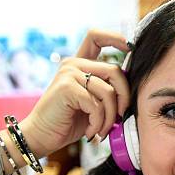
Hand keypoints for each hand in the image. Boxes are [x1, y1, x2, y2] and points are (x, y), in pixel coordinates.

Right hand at [19, 29, 130, 157]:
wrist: (42, 137)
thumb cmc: (69, 122)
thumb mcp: (92, 102)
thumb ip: (107, 90)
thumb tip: (132, 89)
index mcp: (79, 64)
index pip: (95, 37)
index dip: (115, 37)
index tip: (130, 47)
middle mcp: (73, 64)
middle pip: (114, 71)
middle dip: (124, 97)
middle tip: (120, 117)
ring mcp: (69, 74)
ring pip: (108, 92)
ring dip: (110, 117)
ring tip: (102, 130)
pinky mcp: (67, 87)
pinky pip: (97, 105)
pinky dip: (98, 123)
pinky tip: (90, 131)